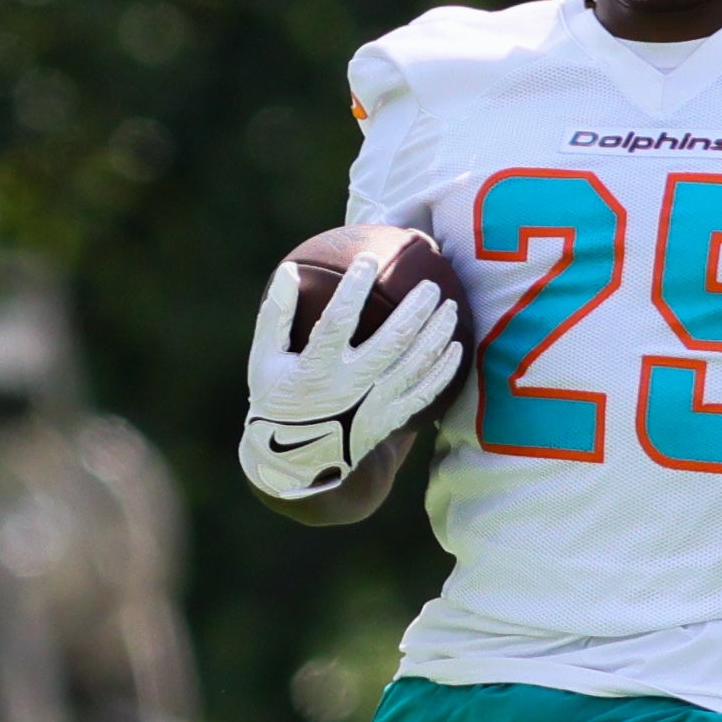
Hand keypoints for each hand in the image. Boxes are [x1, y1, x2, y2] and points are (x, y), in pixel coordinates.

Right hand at [238, 252, 461, 500]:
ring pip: (415, 365)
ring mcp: (373, 407)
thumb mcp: (264, 360)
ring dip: (436, 334)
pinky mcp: (389, 422)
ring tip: (450, 307)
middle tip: (431, 285)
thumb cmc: (277, 400)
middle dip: (416, 310)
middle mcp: (349, 388)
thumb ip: (276, 316)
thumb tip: (288, 270)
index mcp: (315, 369)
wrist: (295, 462)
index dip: (354, 289)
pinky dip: (443, 371)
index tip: (369, 259)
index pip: (337, 321)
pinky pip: (424, 394)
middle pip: (392, 342)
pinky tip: (456, 348)